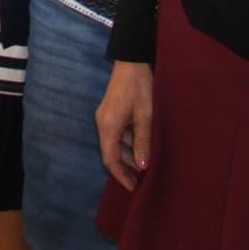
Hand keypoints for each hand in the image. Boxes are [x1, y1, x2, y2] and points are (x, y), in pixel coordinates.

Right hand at [96, 60, 154, 189]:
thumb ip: (142, 141)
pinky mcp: (111, 112)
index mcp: (108, 126)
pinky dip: (128, 143)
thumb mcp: (145, 116)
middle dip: (126, 167)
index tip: (132, 188)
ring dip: (128, 155)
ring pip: (115, 143)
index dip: (120, 176)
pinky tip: (142, 146)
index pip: (110, 159)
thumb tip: (142, 167)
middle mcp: (103, 123)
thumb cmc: (140, 87)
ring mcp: (105, 117)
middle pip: (111, 153)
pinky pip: (117, 133)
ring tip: (145, 164)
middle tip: (142, 180)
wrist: (132, 61)